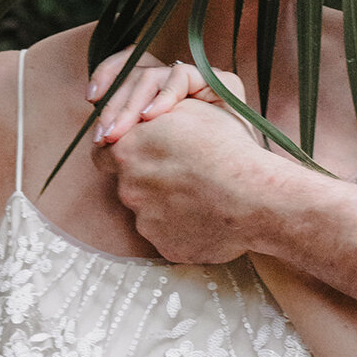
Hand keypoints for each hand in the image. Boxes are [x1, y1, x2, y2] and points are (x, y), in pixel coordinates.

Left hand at [91, 61, 267, 263]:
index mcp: (127, 150)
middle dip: (148, 178)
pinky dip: (182, 226)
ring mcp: (145, 220)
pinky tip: (207, 214)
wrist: (254, 195)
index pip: (103, 150)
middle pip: (128, 182)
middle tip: (181, 172)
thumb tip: (138, 120)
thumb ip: (150, 118)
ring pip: (148, 209)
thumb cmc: (224, 146)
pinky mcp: (164, 246)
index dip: (123, 148)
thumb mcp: (186, 110)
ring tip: (202, 193)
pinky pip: (168, 234)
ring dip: (166, 202)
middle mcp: (129, 187)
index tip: (144, 150)